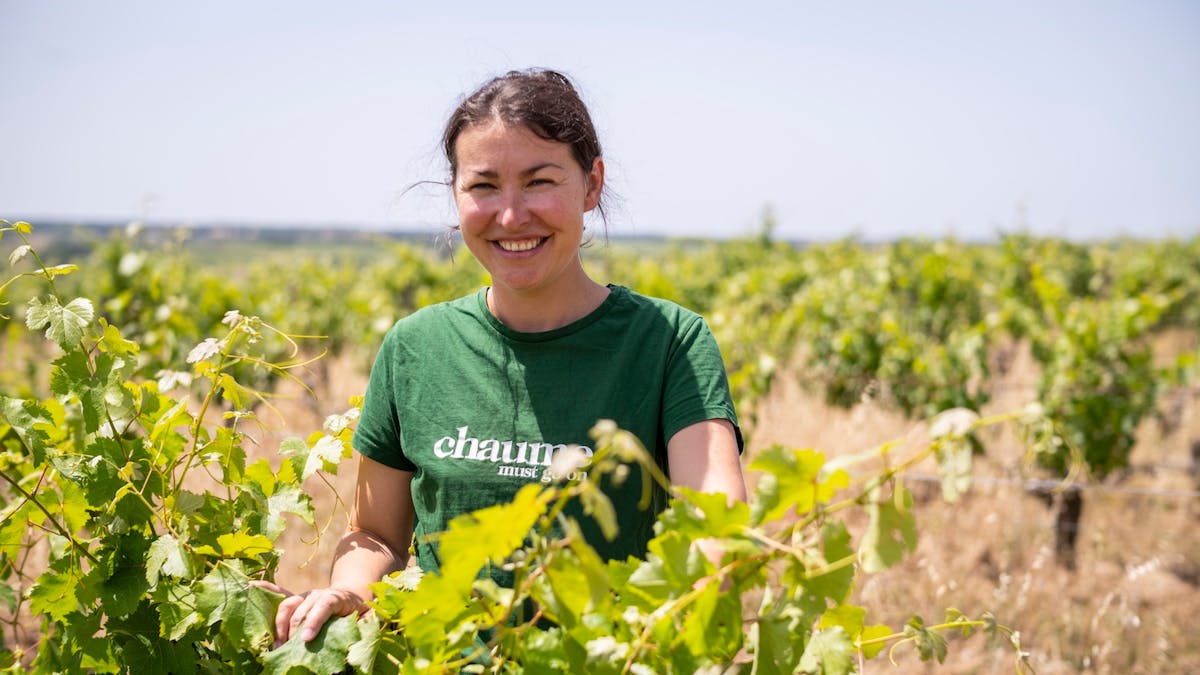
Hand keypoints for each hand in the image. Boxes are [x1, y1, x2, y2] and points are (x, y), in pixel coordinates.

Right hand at [251, 581, 366, 646]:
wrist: (353, 595)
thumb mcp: (370, 616)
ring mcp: (304, 596)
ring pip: (288, 606)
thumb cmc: (362, 610)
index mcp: (338, 597)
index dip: (314, 620)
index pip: (324, 605)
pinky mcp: (295, 600)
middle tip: (287, 652)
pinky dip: (264, 590)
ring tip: (277, 646)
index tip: (305, 639)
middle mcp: (318, 594)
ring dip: (280, 626)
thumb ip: (367, 622)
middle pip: (302, 610)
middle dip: (293, 632)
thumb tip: (364, 629)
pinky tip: (250, 588)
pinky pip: (278, 596)